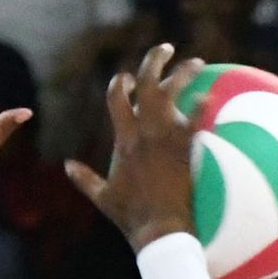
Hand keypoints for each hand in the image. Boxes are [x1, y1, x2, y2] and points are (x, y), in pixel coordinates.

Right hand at [62, 43, 203, 252]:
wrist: (159, 229)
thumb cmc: (131, 216)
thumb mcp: (102, 196)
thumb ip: (84, 178)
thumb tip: (66, 166)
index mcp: (123, 140)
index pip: (116, 98)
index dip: (120, 83)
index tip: (127, 77)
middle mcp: (143, 133)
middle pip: (146, 84)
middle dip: (154, 61)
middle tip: (165, 49)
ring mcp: (166, 138)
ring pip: (174, 93)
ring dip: (185, 73)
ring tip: (196, 63)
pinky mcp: (186, 148)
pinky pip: (198, 117)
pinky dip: (204, 104)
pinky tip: (211, 94)